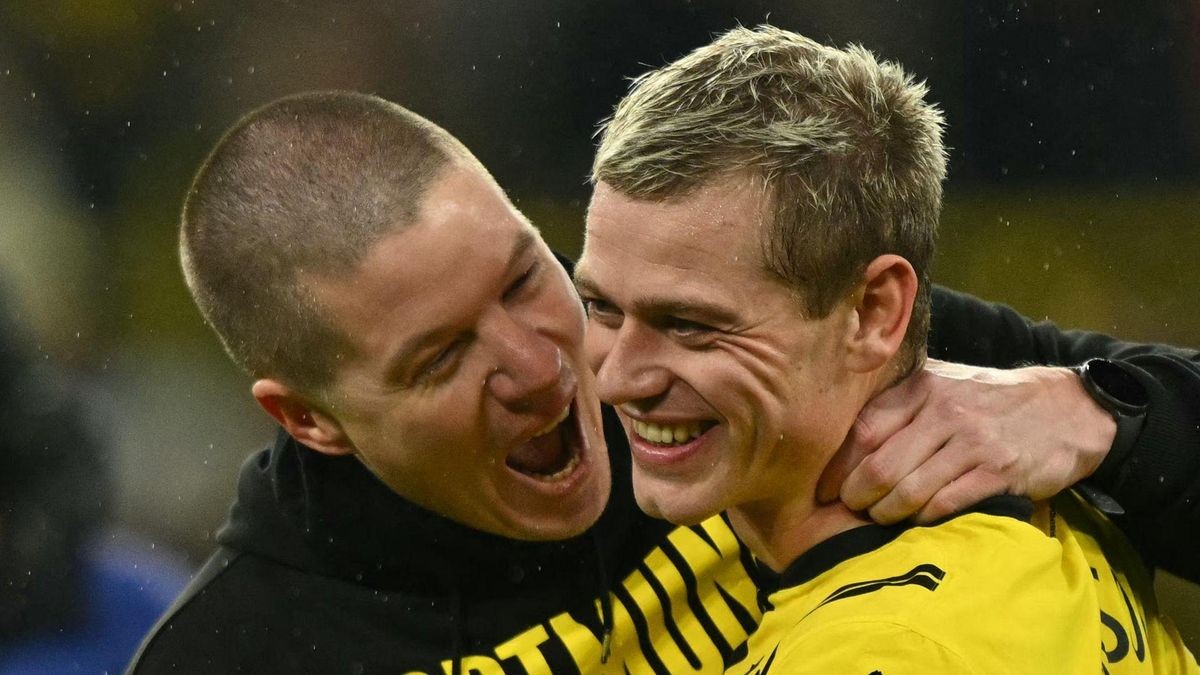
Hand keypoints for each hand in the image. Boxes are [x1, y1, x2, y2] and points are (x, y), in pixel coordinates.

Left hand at [817, 359, 1116, 523]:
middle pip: (880, 465)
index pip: (864, 430)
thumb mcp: (944, 386)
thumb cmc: (990, 400)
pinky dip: (924, 517)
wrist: (1069, 408)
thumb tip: (845, 436)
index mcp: (923, 389)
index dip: (838, 464)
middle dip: (857, 495)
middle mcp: (944, 412)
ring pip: (909, 489)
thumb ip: (900, 404)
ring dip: (886, 512)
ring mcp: (973, 443)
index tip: (823, 487)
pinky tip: (917, 520)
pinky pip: (946, 503)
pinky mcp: (999, 472)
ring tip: (878, 518)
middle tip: (848, 509)